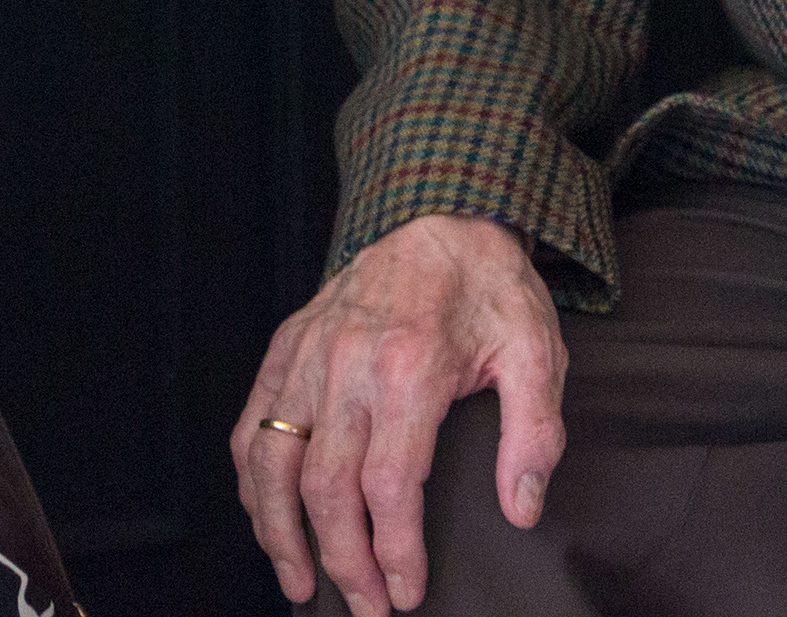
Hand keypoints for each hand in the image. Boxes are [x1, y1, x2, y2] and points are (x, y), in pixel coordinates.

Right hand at [233, 214, 564, 615]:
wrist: (441, 209)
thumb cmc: (490, 288)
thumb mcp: (537, 350)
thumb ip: (534, 434)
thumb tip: (522, 510)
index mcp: (410, 368)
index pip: (389, 485)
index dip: (394, 551)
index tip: (406, 593)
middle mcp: (347, 364)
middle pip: (326, 487)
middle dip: (342, 561)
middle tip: (365, 609)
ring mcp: (308, 354)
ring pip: (271, 462)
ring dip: (278, 533)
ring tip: (298, 583)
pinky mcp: (286, 347)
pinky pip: (251, 424)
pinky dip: (250, 481)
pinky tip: (266, 519)